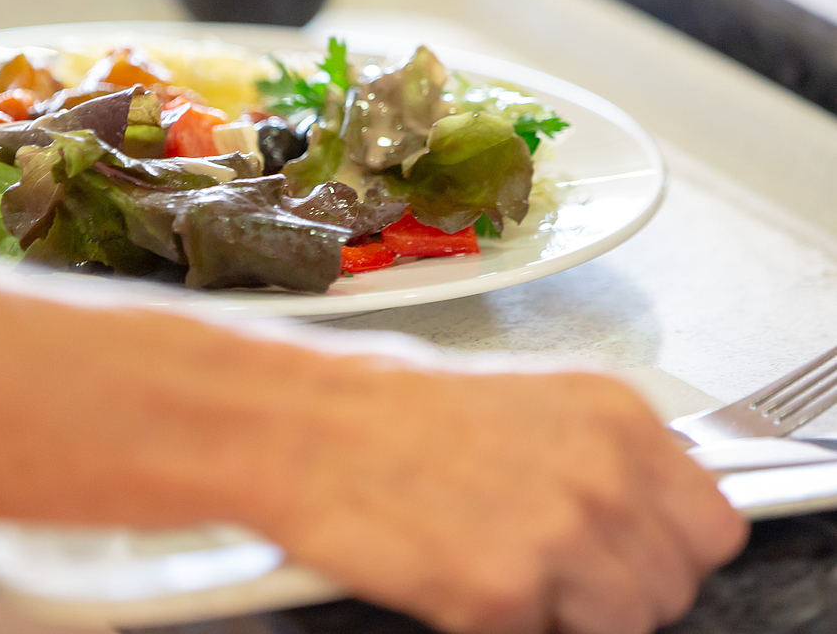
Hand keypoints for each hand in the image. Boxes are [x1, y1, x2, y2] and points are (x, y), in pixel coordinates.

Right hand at [256, 367, 746, 633]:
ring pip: (621, 627)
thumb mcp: (520, 400)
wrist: (299, 425)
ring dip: (565, 616)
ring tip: (499, 573)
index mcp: (612, 413)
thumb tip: (636, 510)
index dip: (668, 548)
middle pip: (672, 586)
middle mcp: (602, 473)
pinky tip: (454, 575)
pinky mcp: (503, 594)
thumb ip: (596, 454)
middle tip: (552, 569)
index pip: (712, 523)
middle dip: (618, 591)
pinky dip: (497, 623)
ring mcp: (558, 536)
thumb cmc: (385, 404)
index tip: (634, 553)